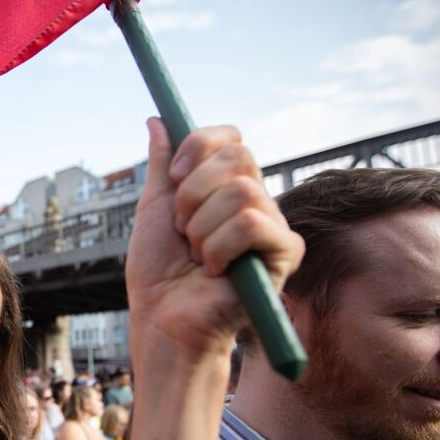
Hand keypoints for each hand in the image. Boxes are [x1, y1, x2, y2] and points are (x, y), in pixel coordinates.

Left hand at [126, 120, 303, 355]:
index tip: (174, 175)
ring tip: (196, 255)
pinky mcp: (284, 254)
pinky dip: (219, 247)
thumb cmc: (158, 272)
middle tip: (181, 227)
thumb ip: (161, 165)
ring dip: (201, 227)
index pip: (230, 138)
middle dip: (193, 192)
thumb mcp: (154, 208)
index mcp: (228, 186)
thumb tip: (157, 120)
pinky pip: (253, 224)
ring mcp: (273, 226)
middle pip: (238, 156)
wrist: (163, 319)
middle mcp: (256, 201)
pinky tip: (213, 270)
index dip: (199, 146)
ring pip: (241, 192)